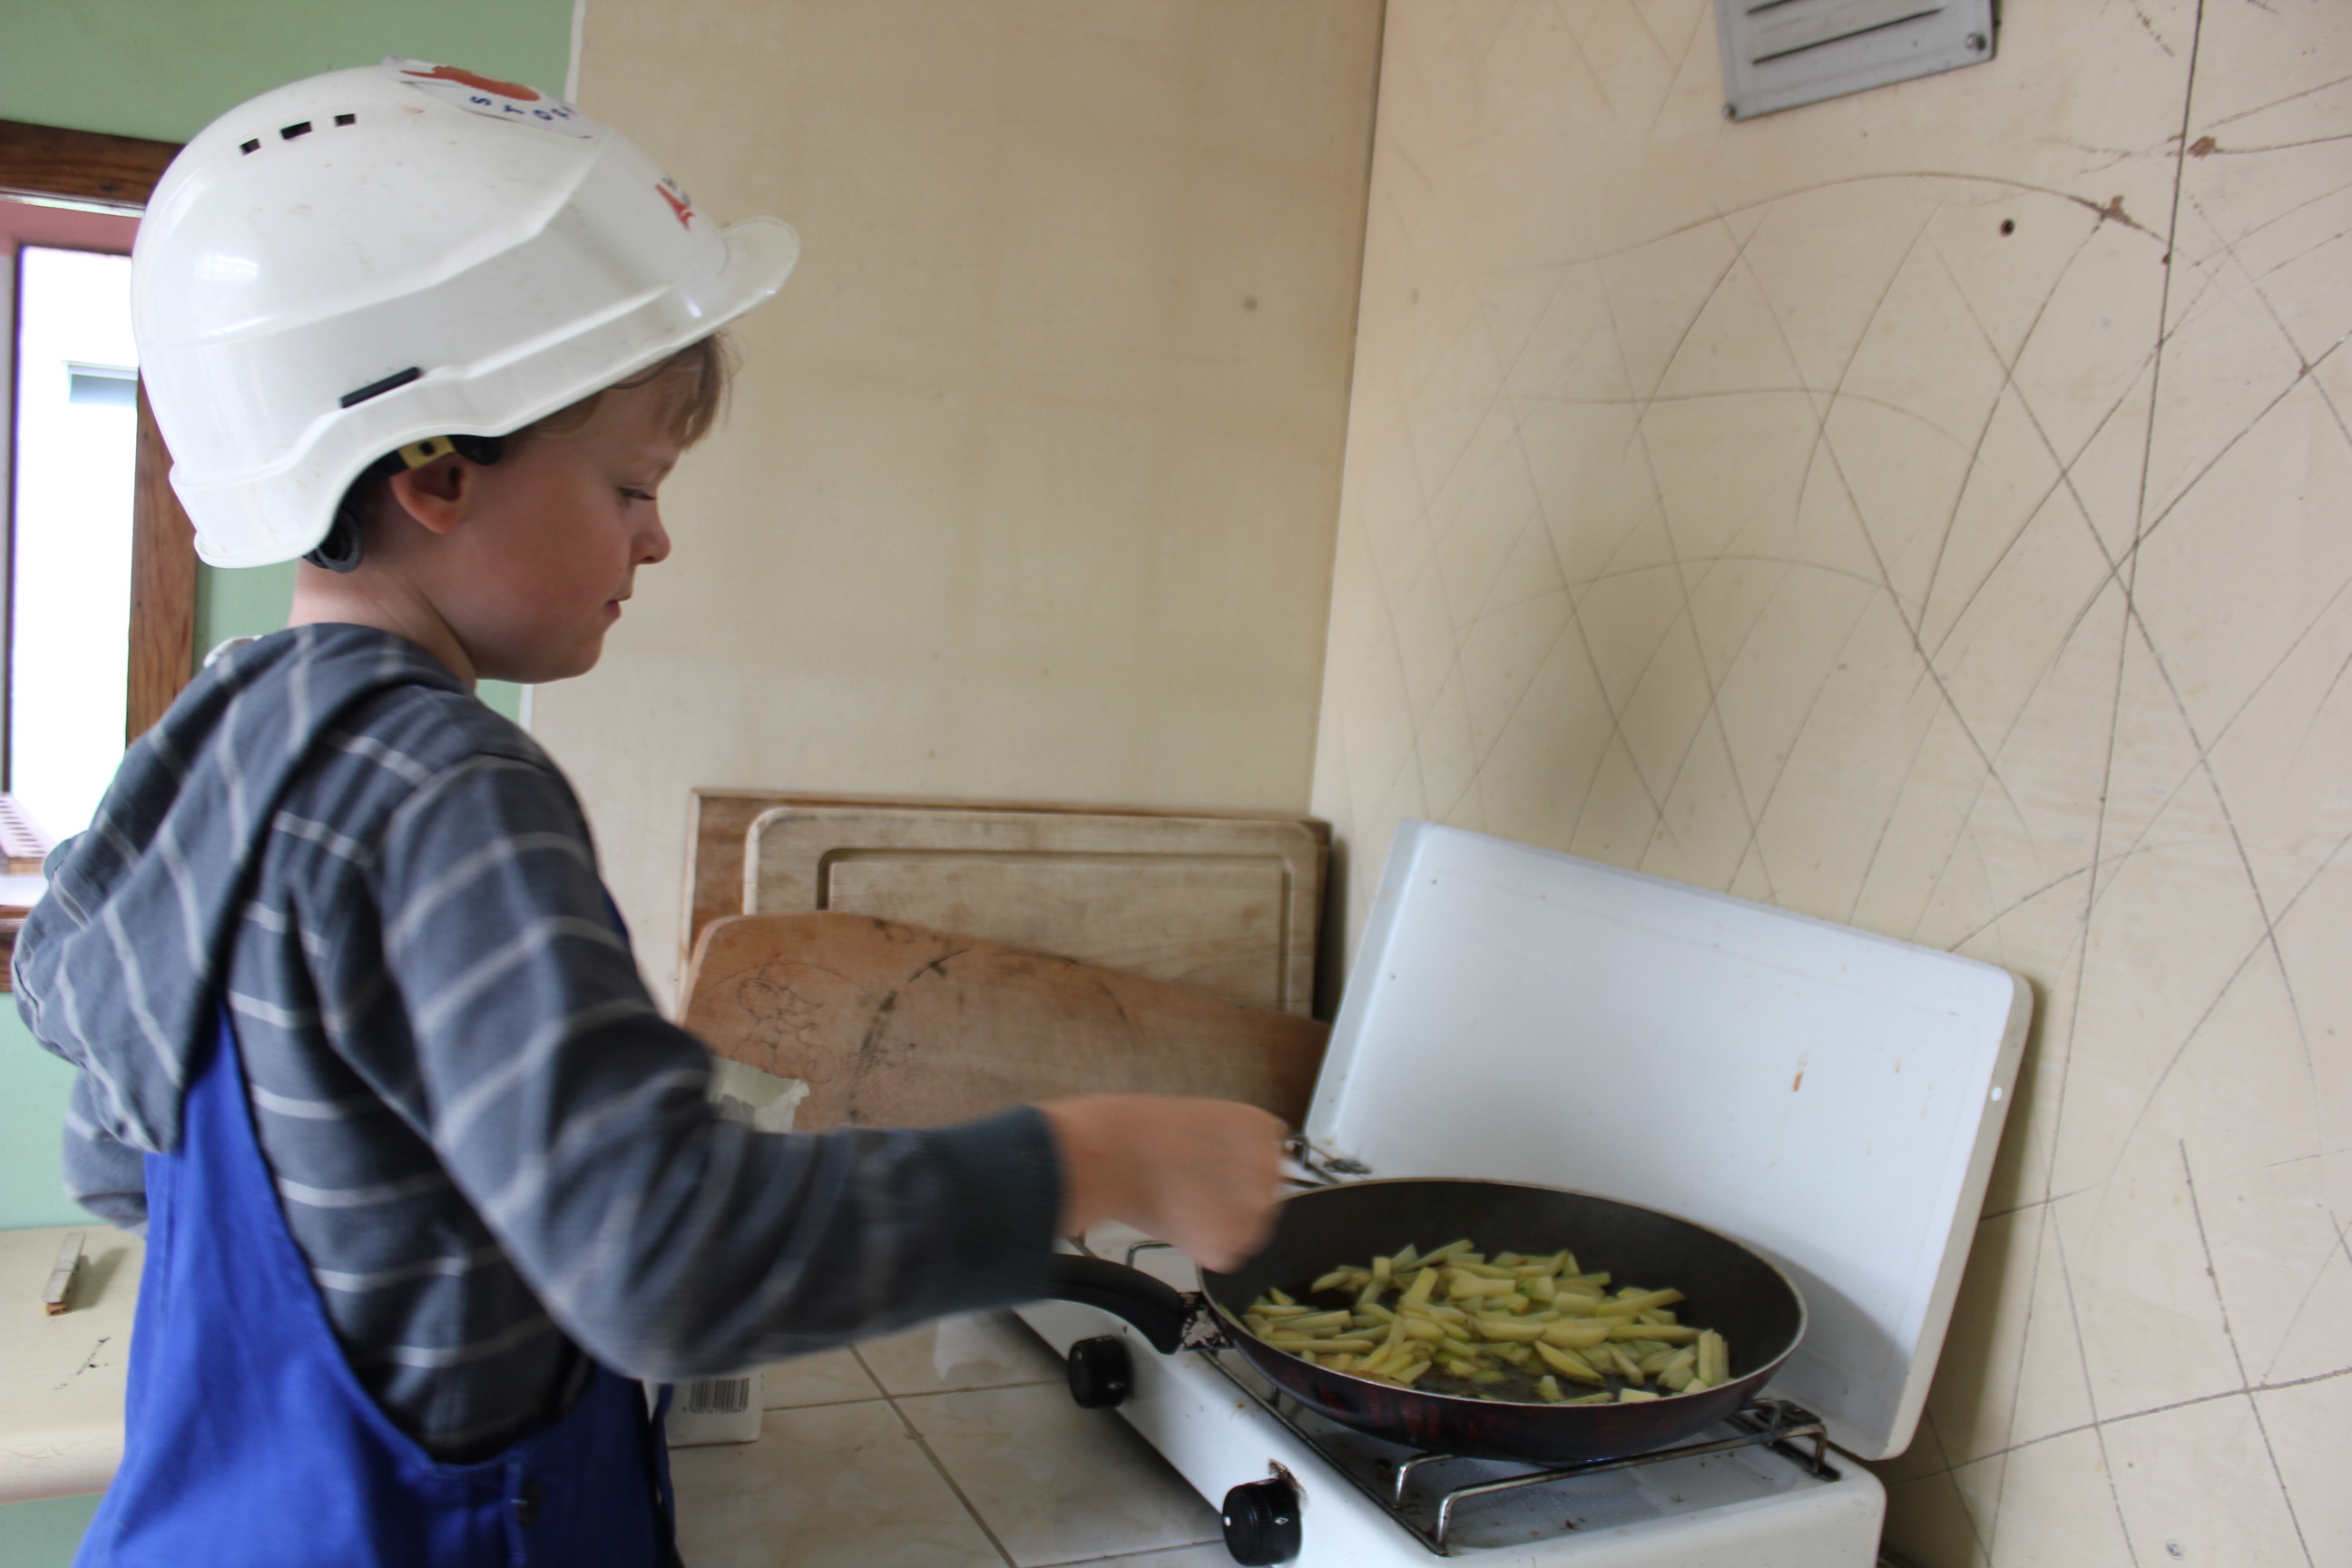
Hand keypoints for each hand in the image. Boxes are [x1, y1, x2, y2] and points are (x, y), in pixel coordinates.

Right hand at [1037, 1095, 1285, 1272]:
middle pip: (1257, 1198)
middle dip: (1226, 1201)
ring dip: (1214, 1226)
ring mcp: (1255, 1209)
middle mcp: (1268, 1167)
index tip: (1210, 1170)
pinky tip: (1175, 1222)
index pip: (1265, 1160)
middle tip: (1188, 1191)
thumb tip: (1226, 1172)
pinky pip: (1221, 1254)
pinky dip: (1199, 1247)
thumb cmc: (1137, 1131)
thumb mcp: (1194, 1122)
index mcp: (1261, 1129)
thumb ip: (1225, 1148)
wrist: (1111, 1154)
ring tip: (1176, 1204)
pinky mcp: (1231, 1244)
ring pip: (1242, 1231)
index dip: (1233, 1170)